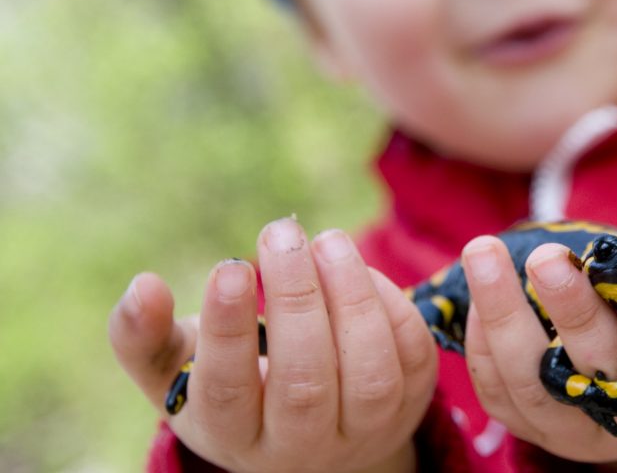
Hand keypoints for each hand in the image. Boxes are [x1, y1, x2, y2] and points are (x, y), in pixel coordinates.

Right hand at [108, 218, 436, 472]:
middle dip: (296, 300)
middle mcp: (302, 445)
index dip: (228, 330)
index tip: (231, 266)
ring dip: (352, 298)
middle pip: (305, 384)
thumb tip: (142, 287)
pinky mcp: (411, 403)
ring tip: (326, 239)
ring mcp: (364, 429)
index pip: (229, 392)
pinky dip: (391, 304)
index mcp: (234, 435)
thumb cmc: (232, 388)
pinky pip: (412, 356)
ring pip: (369, 375)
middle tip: (280, 233)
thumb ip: (143, 337)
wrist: (309, 437)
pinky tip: (356, 266)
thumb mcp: (176, 373)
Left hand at [461, 210, 616, 467]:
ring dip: (504, 319)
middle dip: (572, 313)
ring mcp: (585, 428)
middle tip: (546, 257)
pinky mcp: (538, 429)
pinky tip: (478, 296)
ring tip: (484, 255)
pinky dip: (482, 345)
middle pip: (604, 373)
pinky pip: (501, 396)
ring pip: (539, 387)